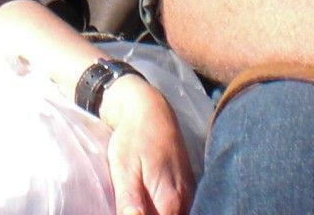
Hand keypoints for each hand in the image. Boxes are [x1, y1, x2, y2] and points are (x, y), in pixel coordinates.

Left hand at [98, 71, 193, 214]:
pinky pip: (183, 208)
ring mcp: (190, 192)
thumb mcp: (123, 167)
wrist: (151, 108)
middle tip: (133, 204)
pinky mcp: (189, 186)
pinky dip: (167, 210)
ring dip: (160, 213)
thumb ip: (129, 201)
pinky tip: (152, 202)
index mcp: (170, 200)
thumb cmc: (133, 136)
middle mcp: (186, 199)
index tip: (133, 210)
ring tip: (140, 201)